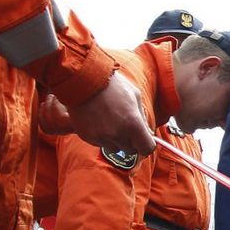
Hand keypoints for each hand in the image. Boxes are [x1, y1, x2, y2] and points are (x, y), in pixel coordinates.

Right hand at [39, 71, 154, 153]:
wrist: (82, 79)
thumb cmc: (111, 84)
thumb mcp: (135, 95)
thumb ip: (142, 117)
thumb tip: (148, 132)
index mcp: (133, 124)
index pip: (147, 149)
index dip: (147, 144)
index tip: (144, 139)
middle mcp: (118, 134)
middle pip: (131, 150)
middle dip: (131, 141)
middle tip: (126, 126)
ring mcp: (101, 137)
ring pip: (115, 149)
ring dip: (116, 140)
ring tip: (110, 122)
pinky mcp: (87, 137)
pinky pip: (100, 144)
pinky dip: (102, 136)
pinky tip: (98, 121)